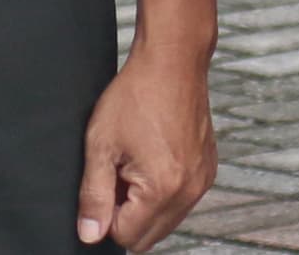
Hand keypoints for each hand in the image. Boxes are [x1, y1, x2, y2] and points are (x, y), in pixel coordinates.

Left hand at [73, 37, 214, 248]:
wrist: (173, 61)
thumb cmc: (135, 95)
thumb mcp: (102, 143)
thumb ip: (94, 195)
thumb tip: (90, 235)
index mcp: (162, 189)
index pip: (126, 237)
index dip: (106, 215)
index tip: (104, 181)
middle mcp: (189, 192)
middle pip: (149, 237)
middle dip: (127, 215)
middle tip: (117, 173)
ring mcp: (203, 182)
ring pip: (166, 221)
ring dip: (145, 205)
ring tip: (134, 163)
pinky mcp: (208, 171)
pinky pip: (182, 202)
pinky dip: (164, 192)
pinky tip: (153, 158)